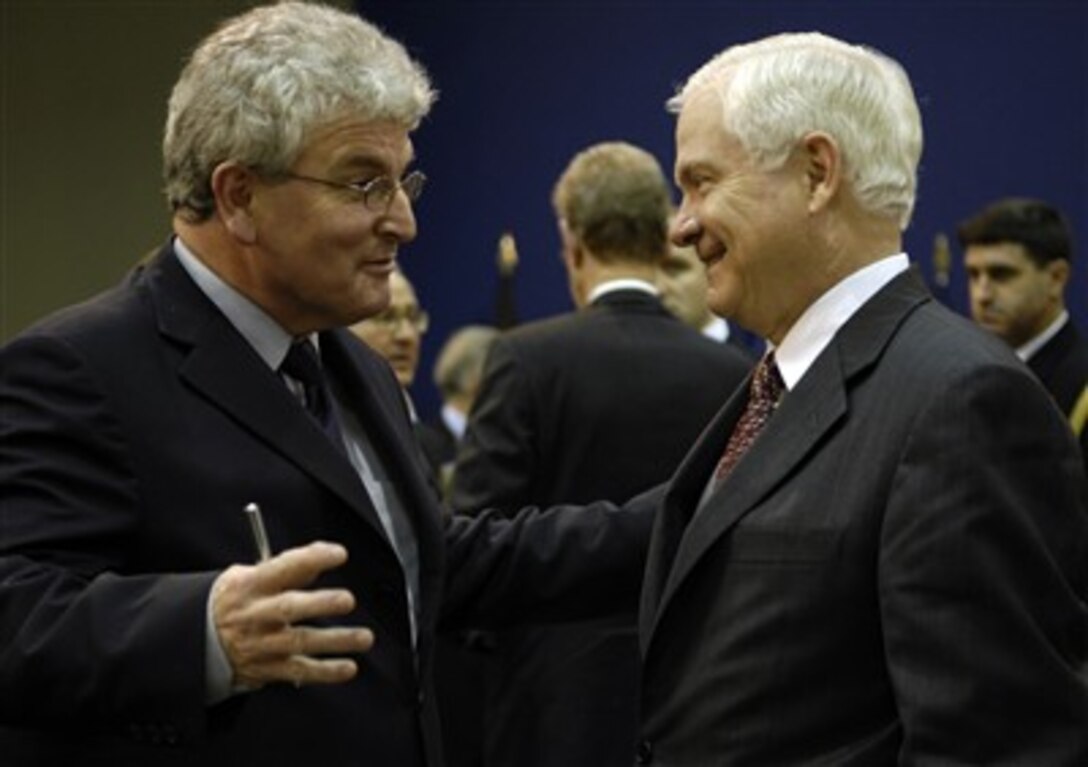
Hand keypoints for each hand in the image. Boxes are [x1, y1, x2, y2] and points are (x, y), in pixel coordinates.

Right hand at [211, 541, 374, 689]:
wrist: (199, 638)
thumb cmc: (234, 601)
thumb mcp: (249, 575)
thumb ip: (287, 569)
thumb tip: (320, 560)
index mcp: (251, 585)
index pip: (283, 567)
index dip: (311, 558)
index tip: (338, 554)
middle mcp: (256, 614)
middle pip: (289, 608)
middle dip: (320, 604)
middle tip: (347, 600)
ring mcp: (261, 643)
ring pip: (300, 642)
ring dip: (335, 641)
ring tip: (364, 638)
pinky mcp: (266, 668)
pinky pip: (299, 671)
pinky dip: (326, 672)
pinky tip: (348, 668)